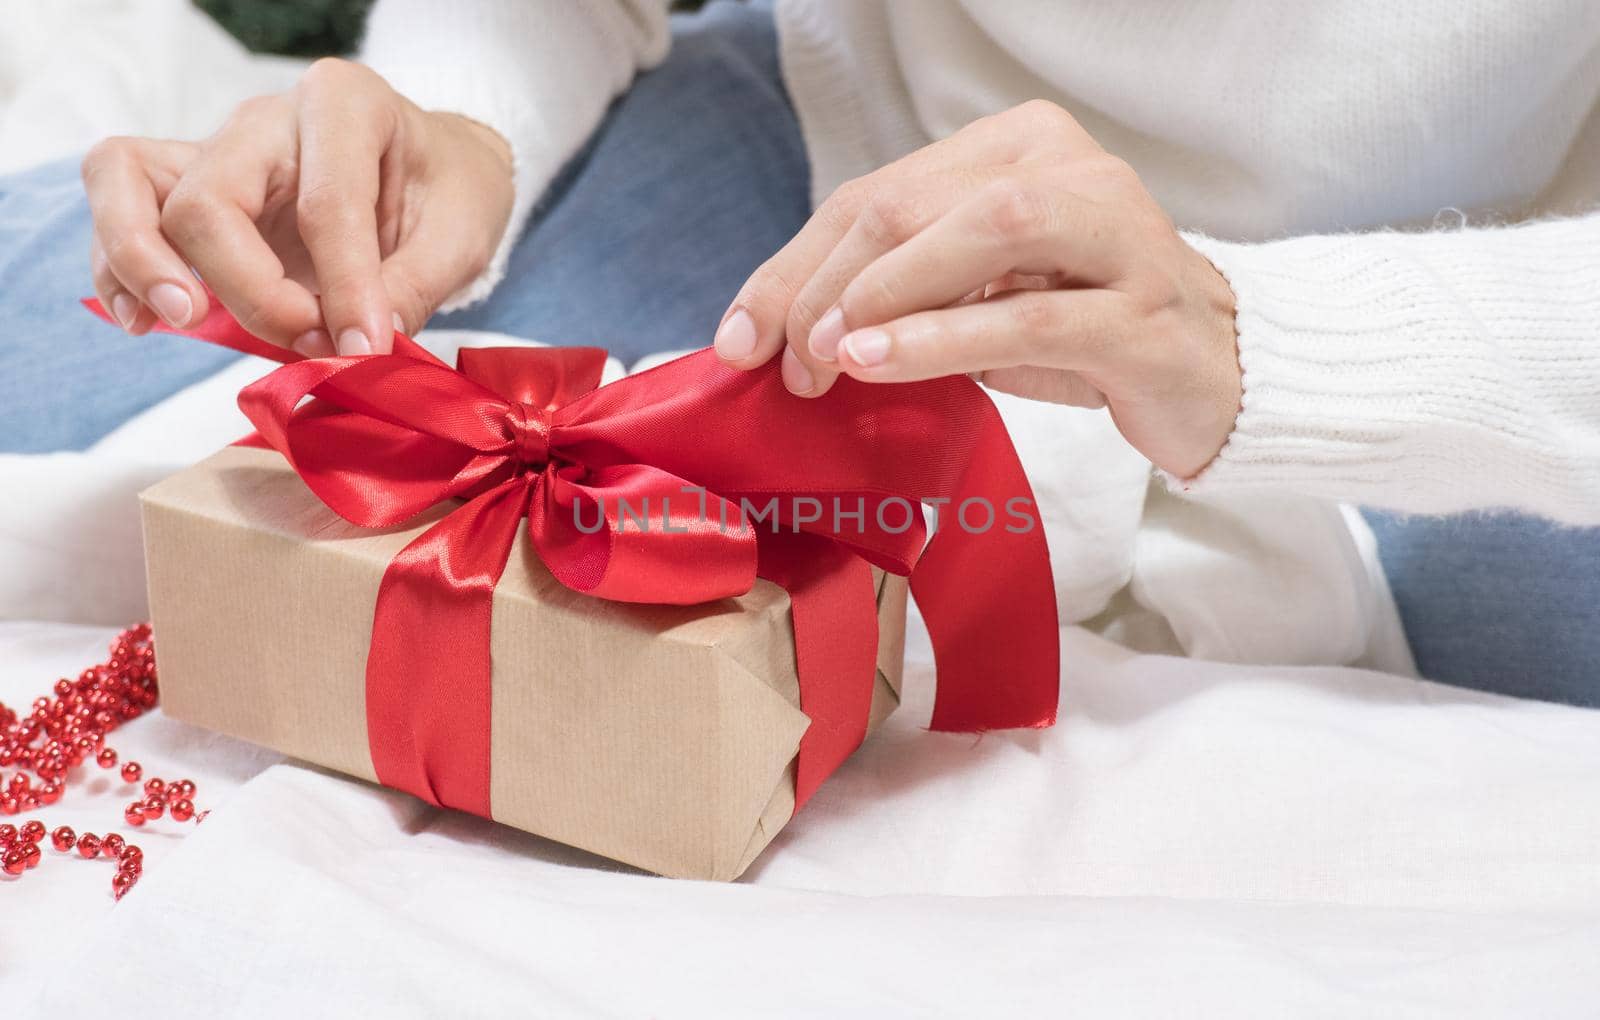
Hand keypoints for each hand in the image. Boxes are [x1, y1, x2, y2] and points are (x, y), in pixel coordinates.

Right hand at [82, 58, 513, 355]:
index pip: (324, 202)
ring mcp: (219, 150)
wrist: (436, 171)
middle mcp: (267, 119)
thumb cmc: (448, 192)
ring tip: (182, 318)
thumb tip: (354, 350)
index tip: (365, 349)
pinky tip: (146, 322)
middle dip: (248, 289)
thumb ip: (411, 290)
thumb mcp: (460, 236)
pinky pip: (122, 207)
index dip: (342, 288)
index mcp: (345, 104)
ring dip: (142, 260)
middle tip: (305, 341)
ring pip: (128, 181)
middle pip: (210, 199)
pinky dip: (119, 267)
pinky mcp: (190, 188)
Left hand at [713, 100, 1240, 478]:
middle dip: (824, 282)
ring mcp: (1116, 232)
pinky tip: (878, 361)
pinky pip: (1027, 315)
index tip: (742, 333)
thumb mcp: (980, 300)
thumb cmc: (1083, 332)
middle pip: (910, 203)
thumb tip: (786, 327)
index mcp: (1019, 147)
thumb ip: (903, 290)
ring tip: (823, 354)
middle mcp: (1069, 169)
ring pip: (977, 234)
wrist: (1215, 376)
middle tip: (781, 358)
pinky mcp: (1143, 310)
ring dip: (881, 296)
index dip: (796, 262)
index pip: (879, 192)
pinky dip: (940, 338)